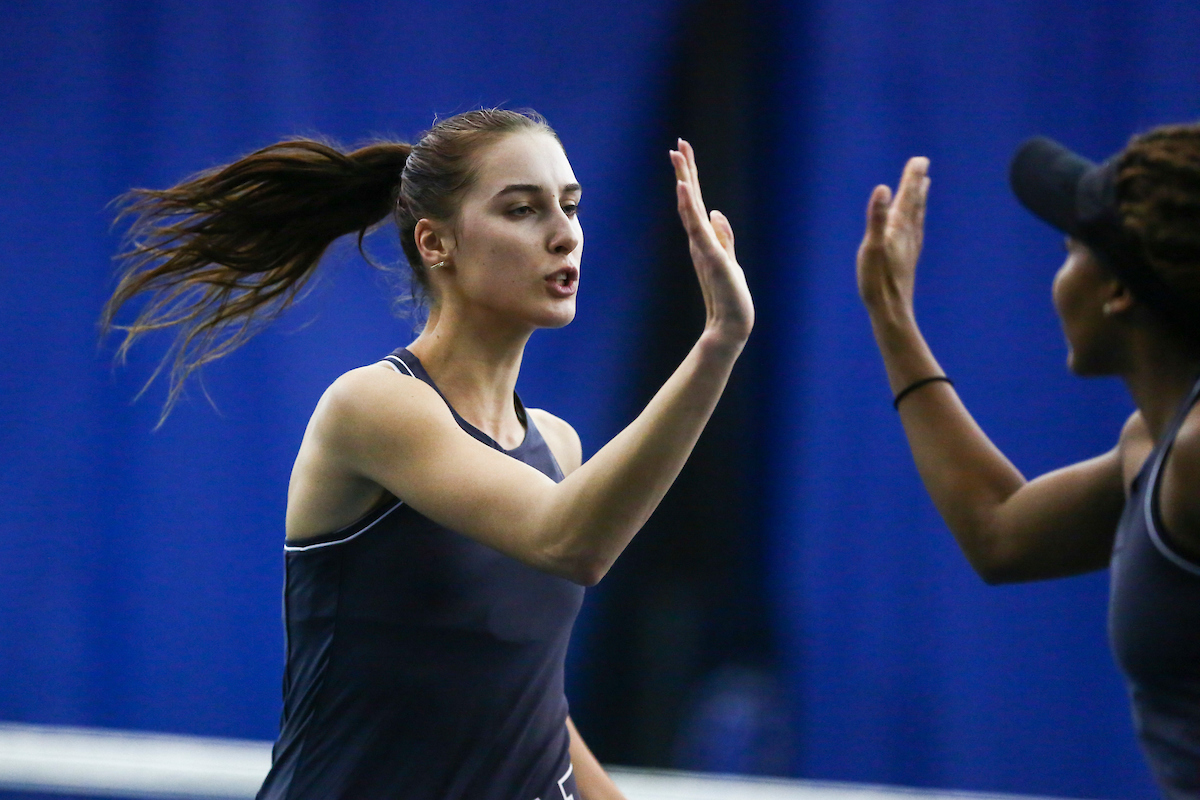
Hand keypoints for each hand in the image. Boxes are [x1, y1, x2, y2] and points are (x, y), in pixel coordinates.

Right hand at [670, 139, 753, 345]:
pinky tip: (682, 187)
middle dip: (685, 170)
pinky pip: (695, 226)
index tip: (684, 153)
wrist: (730, 324)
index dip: (689, 178)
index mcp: (703, 239)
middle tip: (678, 144)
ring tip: (677, 155)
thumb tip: (716, 212)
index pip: (695, 203)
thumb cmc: (730, 296)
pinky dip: (687, 205)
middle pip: (689, 199)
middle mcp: (698, 240)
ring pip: (689, 207)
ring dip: (684, 180)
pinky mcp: (709, 255)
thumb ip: (723, 236)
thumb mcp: (729, 259)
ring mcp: (702, 246)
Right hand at [856, 157, 929, 317]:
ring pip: (917, 216)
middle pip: (914, 202)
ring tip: (923, 185)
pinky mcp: (907, 258)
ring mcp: (909, 247)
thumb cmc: (877, 281)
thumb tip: (882, 188)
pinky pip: (915, 231)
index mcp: (898, 228)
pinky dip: (916, 219)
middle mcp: (908, 235)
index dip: (912, 177)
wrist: (892, 310)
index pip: (907, 196)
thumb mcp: (871, 247)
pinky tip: (915, 223)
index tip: (919, 159)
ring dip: (919, 199)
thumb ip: (876, 218)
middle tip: (922, 164)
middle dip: (917, 182)